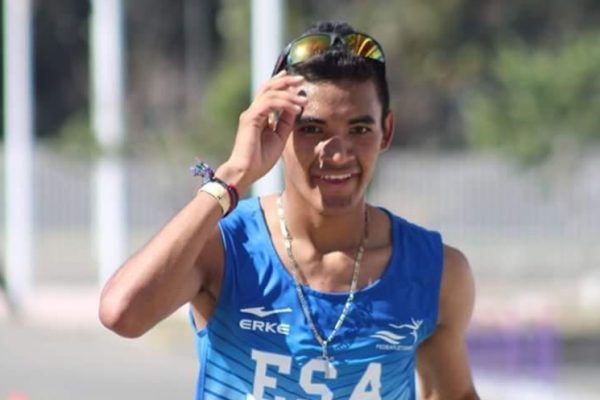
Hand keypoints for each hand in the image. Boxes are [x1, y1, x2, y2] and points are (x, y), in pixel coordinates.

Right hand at [217, 72, 306, 193]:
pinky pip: (269, 104)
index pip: (270, 93)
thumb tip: (296, 107)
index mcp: (259, 115)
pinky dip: (284, 104)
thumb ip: (286, 122)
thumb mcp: (280, 137)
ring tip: (303, 101)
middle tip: (301, 79)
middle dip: (285, 81)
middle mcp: (254, 111)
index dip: (283, 84)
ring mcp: (250, 114)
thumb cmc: (260, 159)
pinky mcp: (250, 119)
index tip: (298, 83)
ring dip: (289, 95)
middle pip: (268, 87)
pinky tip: (295, 110)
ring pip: (269, 93)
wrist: (246, 172)